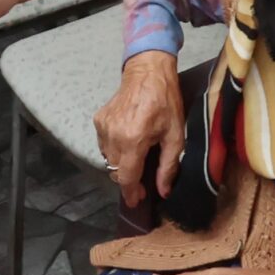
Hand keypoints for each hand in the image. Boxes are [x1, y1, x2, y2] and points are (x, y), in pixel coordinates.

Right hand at [94, 49, 183, 201]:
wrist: (148, 71)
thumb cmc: (166, 101)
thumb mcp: (175, 134)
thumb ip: (168, 166)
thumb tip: (163, 191)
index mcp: (133, 140)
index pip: (126, 177)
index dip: (130, 193)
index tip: (135, 202)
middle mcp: (113, 135)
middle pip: (116, 171)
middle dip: (128, 180)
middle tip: (143, 182)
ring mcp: (103, 127)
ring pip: (109, 159)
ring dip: (122, 164)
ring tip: (137, 157)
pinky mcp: (98, 120)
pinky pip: (104, 145)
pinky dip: (115, 149)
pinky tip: (128, 142)